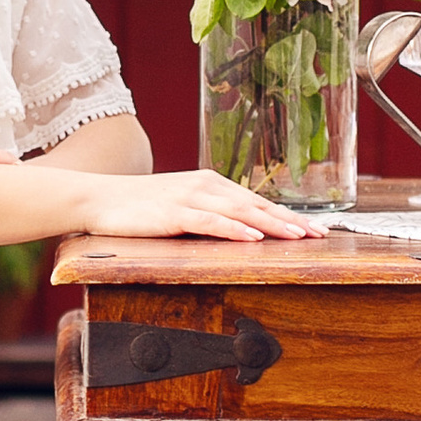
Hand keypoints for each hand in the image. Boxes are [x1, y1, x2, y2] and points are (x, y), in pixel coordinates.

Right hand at [82, 168, 328, 244]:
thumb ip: (210, 214)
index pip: (257, 201)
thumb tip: (240, 230)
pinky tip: (252, 236)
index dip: (288, 215)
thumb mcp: (181, 206)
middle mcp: (206, 186)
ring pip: (240, 211)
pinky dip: (234, 228)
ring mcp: (190, 198)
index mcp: (211, 184)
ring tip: (297, 236)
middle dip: (291, 221)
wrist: (99, 198)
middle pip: (257, 204)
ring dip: (271, 224)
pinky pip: (210, 221)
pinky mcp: (173, 213)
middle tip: (321, 235)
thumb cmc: (140, 207)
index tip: (315, 229)